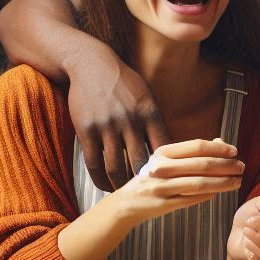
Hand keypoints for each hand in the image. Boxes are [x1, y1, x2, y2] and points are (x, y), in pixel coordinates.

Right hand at [68, 47, 169, 190]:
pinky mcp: (86, 130)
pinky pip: (94, 163)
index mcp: (150, 113)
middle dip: (147, 183)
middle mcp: (130, 121)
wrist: (92, 64)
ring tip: (127, 195)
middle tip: (151, 196)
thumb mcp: (148, 98)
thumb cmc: (125, 83)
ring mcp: (106, 127)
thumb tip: (173, 150)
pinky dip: (100, 179)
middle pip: (141, 163)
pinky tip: (105, 186)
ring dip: (122, 186)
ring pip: (116, 167)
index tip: (173, 181)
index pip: (165, 148)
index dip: (170, 168)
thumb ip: (157, 123)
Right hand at [114, 139, 243, 222]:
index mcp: (162, 153)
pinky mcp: (165, 204)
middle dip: (226, 166)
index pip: (196, 147)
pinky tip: (221, 192)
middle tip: (241, 167)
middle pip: (201, 165)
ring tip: (238, 181)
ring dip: (223, 182)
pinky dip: (210, 195)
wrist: (128, 201)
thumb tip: (221, 142)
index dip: (219, 148)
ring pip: (200, 184)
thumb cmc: (155, 176)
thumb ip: (193, 151)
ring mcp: (162, 187)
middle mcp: (161, 168)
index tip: (235, 151)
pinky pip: (193, 199)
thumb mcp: (167, 159)